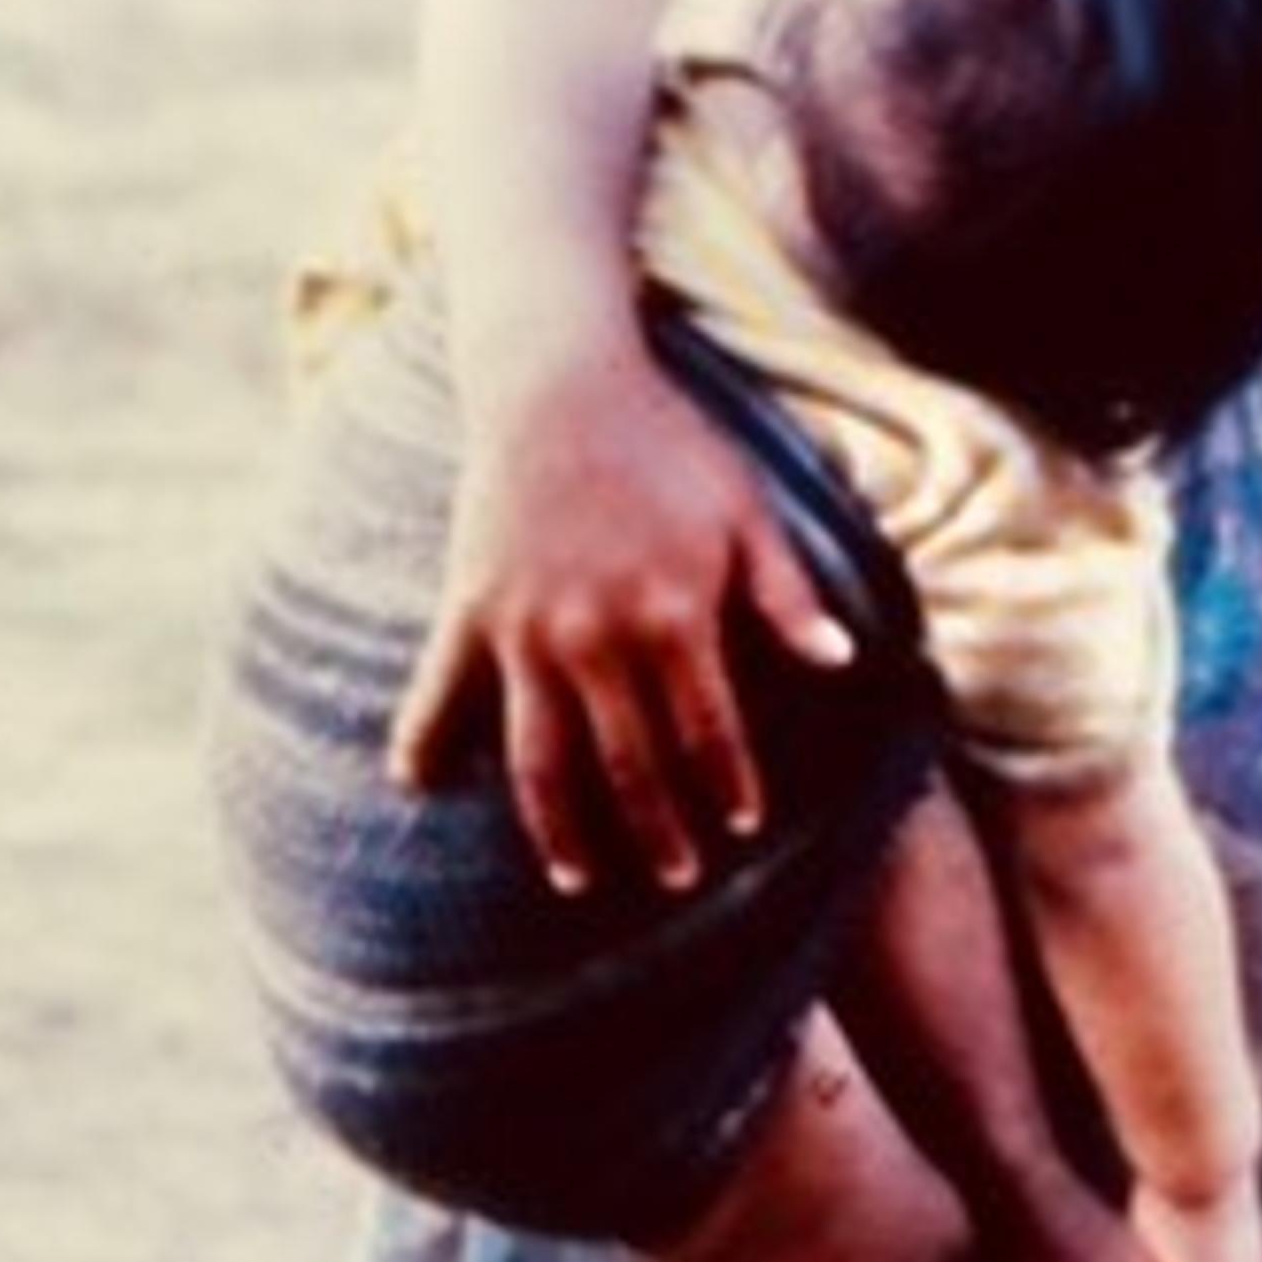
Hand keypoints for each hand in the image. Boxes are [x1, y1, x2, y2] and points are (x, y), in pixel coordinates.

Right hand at [392, 339, 852, 895]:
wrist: (558, 381)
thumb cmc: (667, 441)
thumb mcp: (747, 510)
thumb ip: (788, 594)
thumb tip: (843, 664)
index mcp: (671, 617)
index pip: (708, 734)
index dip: (729, 788)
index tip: (745, 829)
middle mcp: (594, 640)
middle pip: (629, 765)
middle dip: (659, 831)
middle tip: (679, 880)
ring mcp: (523, 632)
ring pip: (539, 759)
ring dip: (559, 829)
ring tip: (578, 879)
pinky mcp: (467, 611)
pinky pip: (438, 692)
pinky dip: (423, 741)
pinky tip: (418, 787)